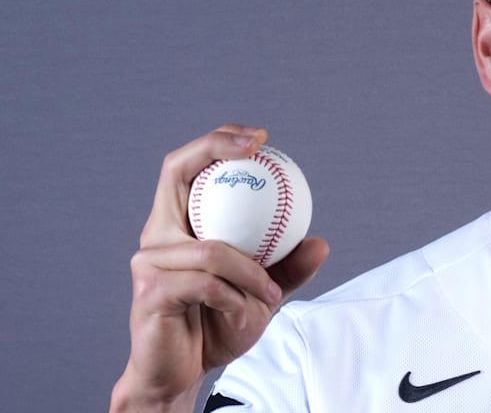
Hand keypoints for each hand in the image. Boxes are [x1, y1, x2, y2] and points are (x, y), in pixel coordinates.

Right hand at [110, 125, 328, 411]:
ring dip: (252, 275)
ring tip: (270, 298)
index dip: (216, 141)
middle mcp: (157, 236)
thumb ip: (286, 269)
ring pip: (214, 250)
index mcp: (177, 226)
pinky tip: (246, 317)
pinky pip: (208, 284)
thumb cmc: (216, 327)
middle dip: (216, 147)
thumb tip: (320, 242)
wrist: (181, 374)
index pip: (186, 167)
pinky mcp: (150, 291)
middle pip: (176, 172)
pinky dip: (236, 299)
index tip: (259, 137)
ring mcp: (148, 262)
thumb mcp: (260, 294)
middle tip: (258, 147)